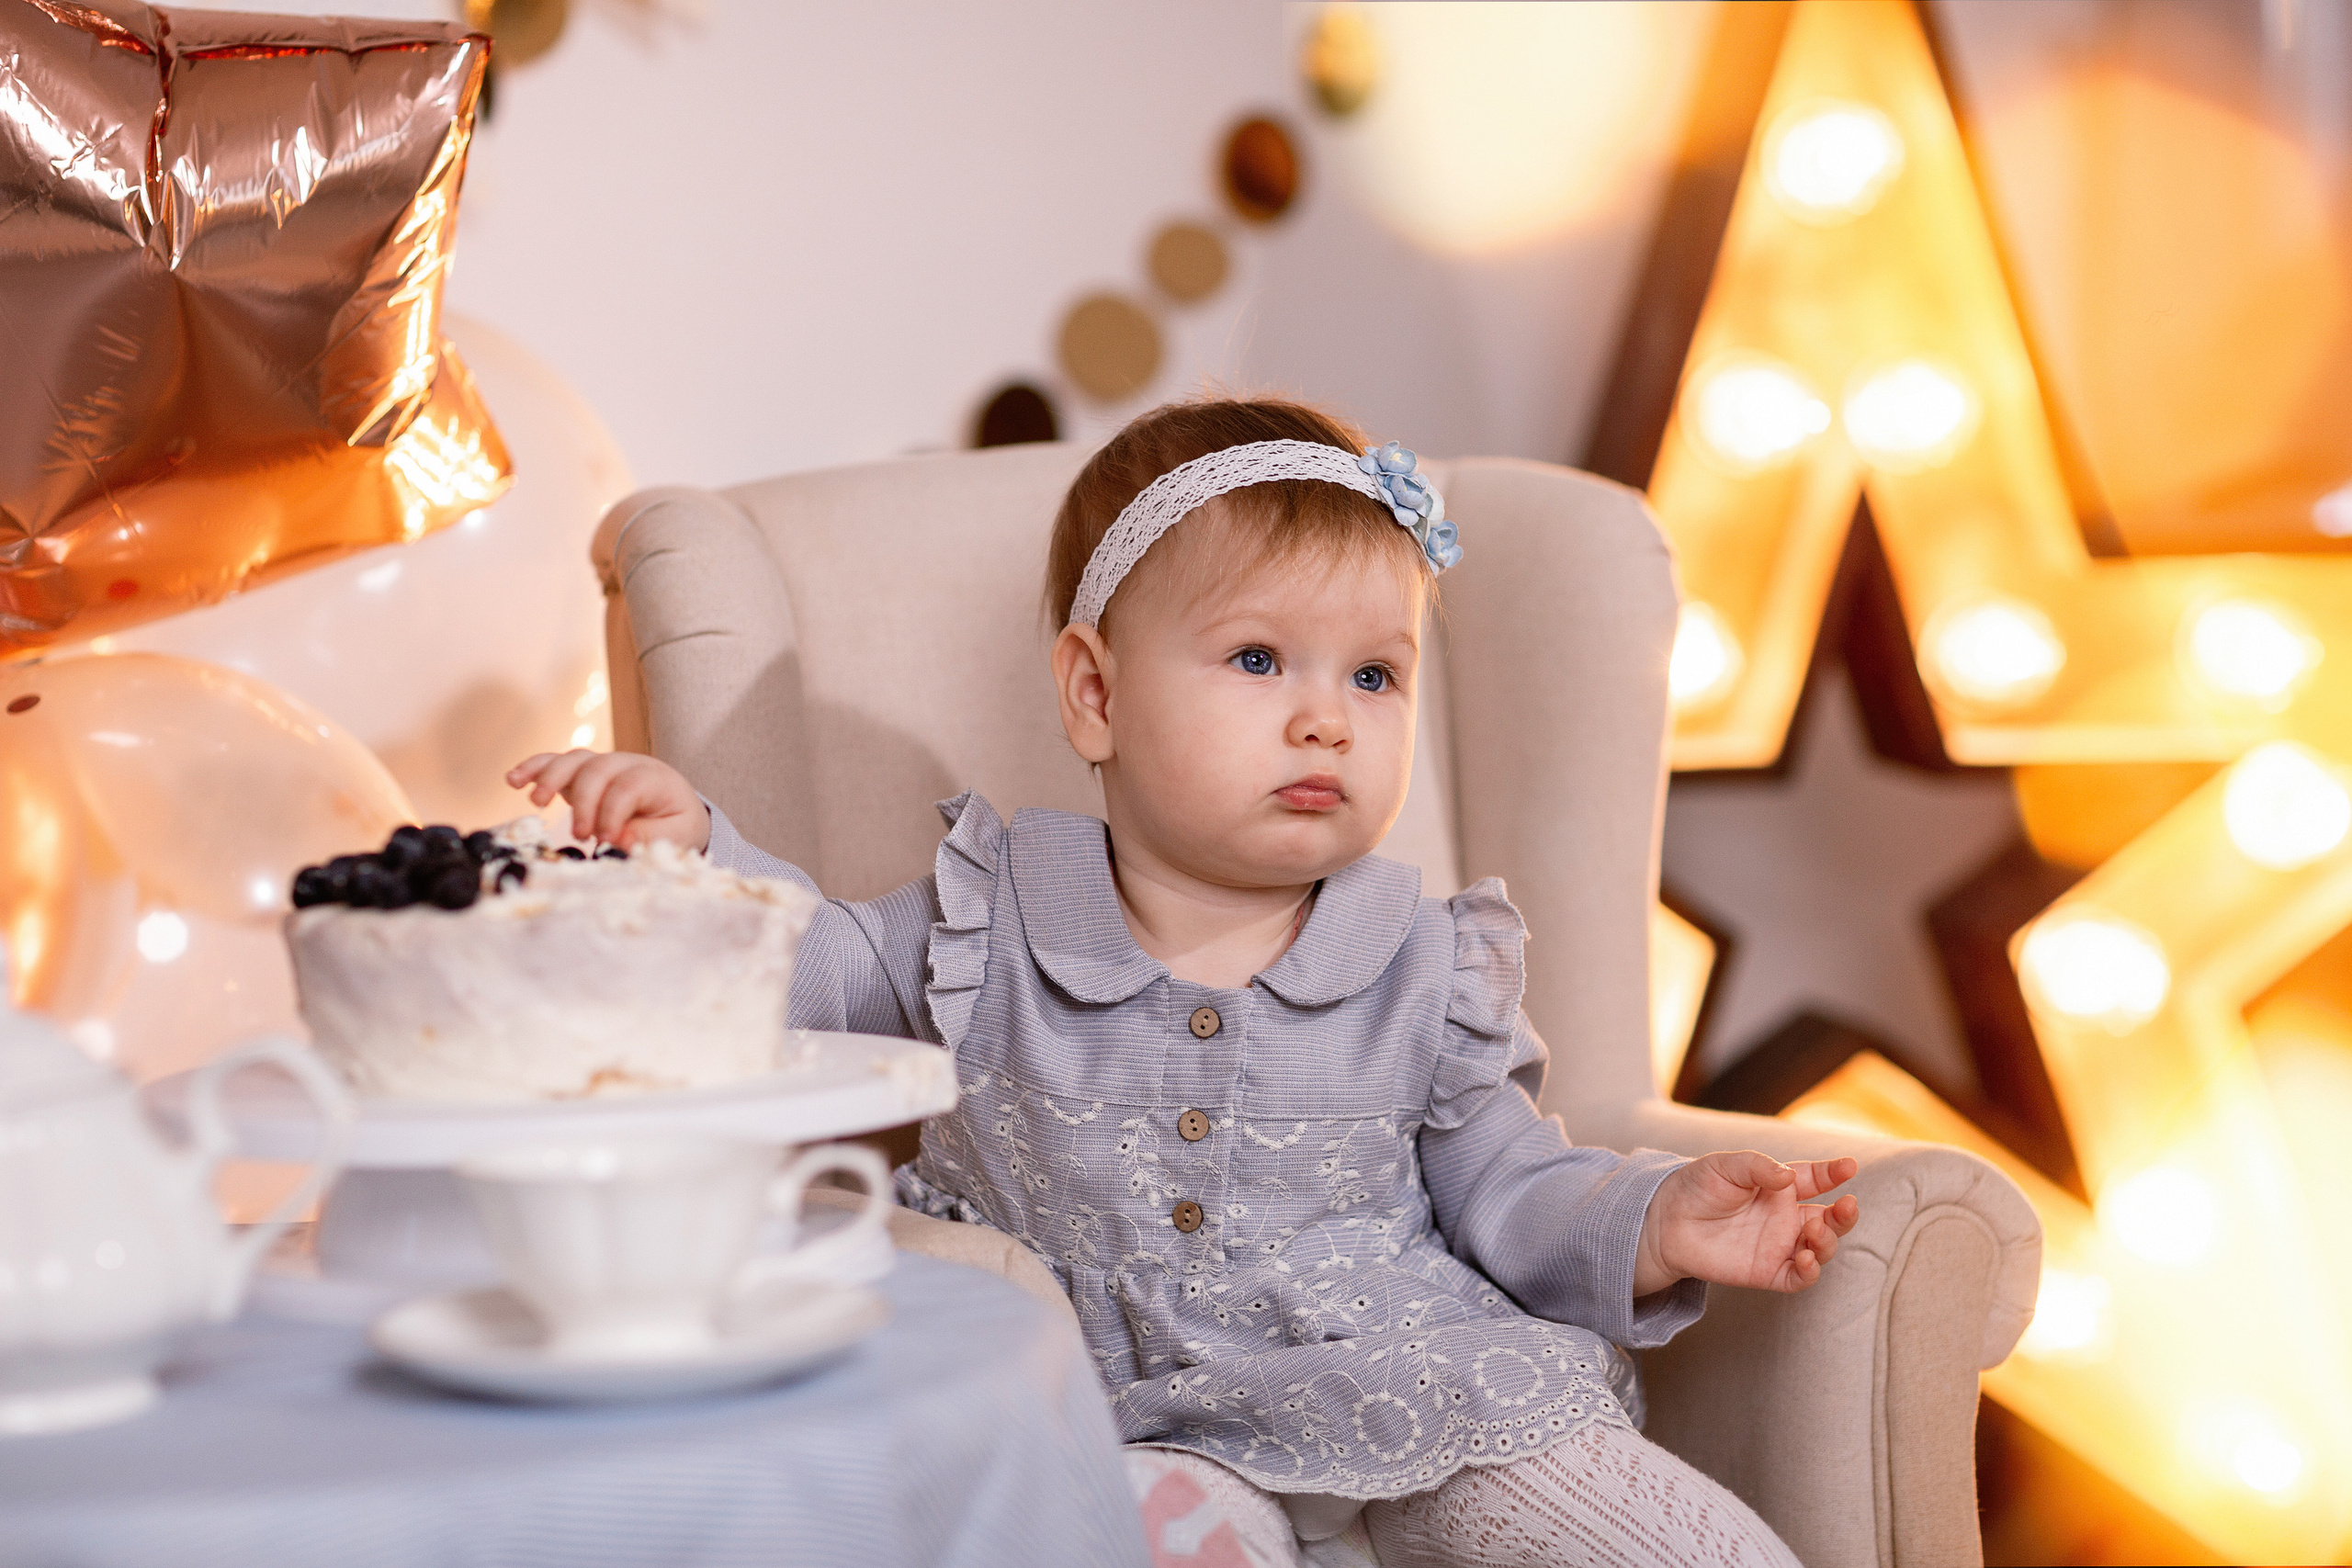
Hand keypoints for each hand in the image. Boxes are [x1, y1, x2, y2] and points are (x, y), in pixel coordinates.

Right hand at [505, 750, 710, 851]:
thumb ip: (649, 837)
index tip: (604, 841)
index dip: (612, 813)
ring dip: (550, 778)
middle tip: (581, 835)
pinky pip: (555, 762)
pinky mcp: (581, 771)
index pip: (628, 787)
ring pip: (573, 760)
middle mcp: (626, 763)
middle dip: (584, 803)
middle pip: (597, 770)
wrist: (675, 807)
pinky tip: (512, 780)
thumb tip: (616, 840)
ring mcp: (602, 764)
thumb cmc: (675, 823)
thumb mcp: (676, 835)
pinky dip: (534, 768)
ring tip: (536, 803)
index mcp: (655, 778)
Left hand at [1632, 1151, 1859, 1296]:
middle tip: (1848, 1205)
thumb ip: (1757, 1167)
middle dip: (1845, 1214)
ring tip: (1815, 1230)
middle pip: (1830, 1219)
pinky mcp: (1767, 1272)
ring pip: (1821, 1248)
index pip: (1817, 1180)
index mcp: (1780, 1187)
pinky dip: (1810, 1272)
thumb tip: (1788, 1176)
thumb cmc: (1696, 1187)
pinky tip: (1806, 1259)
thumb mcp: (1725, 1165)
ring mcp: (1779, 1246)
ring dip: (1828, 1241)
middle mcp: (1785, 1217)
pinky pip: (1800, 1278)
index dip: (1835, 1172)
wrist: (1665, 1221)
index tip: (1849, 1166)